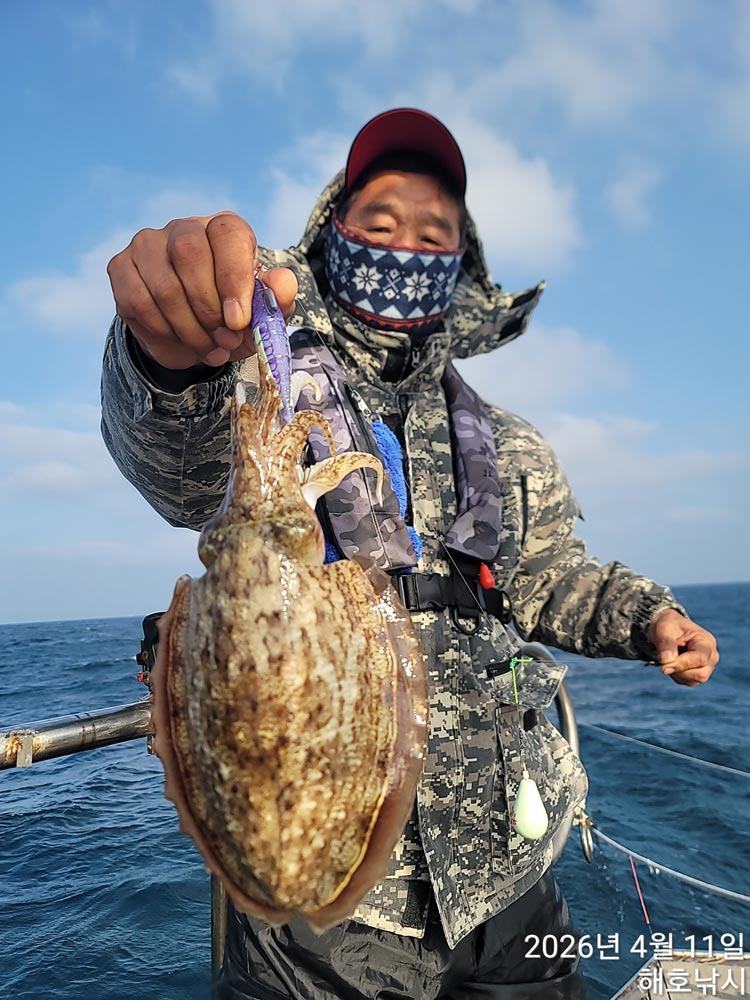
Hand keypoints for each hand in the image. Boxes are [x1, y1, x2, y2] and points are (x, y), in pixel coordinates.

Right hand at [107, 212, 297, 369]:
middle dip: (208, 308)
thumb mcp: (263, 315)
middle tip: (225, 341)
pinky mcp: (122, 268)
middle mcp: (185, 228)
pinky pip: (139, 301)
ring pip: (164, 284)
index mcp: (224, 230)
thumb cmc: (234, 318)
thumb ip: (278, 298)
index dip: (233, 277)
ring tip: (209, 349)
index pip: (227, 233)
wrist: (196, 337)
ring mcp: (148, 244)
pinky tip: (181, 343)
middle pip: (189, 253)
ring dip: (189, 328)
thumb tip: (282, 281)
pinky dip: (163, 331)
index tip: (239, 321)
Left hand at [647, 609, 718, 686]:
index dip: (682, 664)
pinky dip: (675, 675)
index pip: (701, 658)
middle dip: (679, 670)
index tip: (664, 665)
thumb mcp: (663, 629)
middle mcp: (711, 656)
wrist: (668, 630)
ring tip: (669, 657)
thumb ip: (665, 643)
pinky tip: (672, 663)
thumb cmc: (668, 626)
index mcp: (707, 642)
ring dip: (676, 673)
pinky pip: (687, 682)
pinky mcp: (698, 675)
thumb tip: (667, 661)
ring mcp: (707, 667)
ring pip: (693, 680)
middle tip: (663, 661)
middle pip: (701, 674)